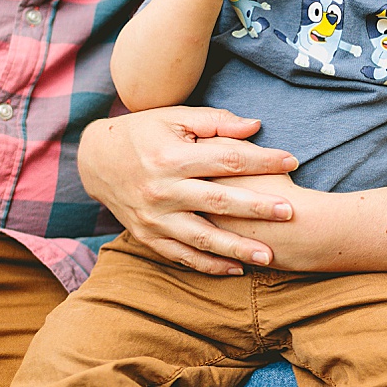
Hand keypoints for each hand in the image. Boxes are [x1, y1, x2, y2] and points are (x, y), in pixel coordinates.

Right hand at [77, 106, 297, 274]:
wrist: (95, 160)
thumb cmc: (143, 133)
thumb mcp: (174, 117)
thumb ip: (215, 122)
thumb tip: (256, 126)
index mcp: (171, 157)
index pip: (226, 159)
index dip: (261, 161)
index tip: (291, 161)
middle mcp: (162, 190)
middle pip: (218, 201)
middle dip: (257, 208)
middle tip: (290, 212)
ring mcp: (153, 218)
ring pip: (202, 237)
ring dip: (236, 248)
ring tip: (269, 256)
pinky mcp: (147, 236)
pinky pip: (181, 255)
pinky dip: (208, 265)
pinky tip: (236, 270)